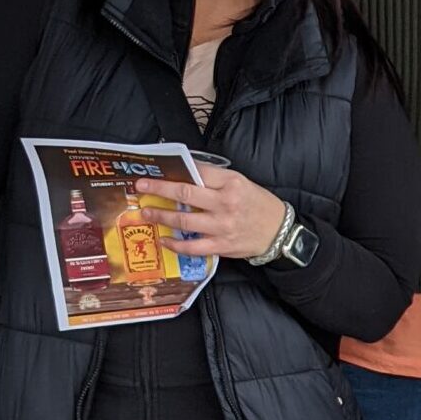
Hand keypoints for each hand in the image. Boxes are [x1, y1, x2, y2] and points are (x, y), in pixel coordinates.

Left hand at [135, 168, 288, 259]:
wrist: (279, 231)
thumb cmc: (259, 204)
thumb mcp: (241, 183)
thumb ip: (215, 180)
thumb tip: (186, 175)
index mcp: (231, 184)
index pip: (197, 174)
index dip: (173, 173)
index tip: (156, 173)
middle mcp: (225, 204)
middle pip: (185, 194)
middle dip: (159, 190)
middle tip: (141, 188)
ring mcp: (222, 226)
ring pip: (183, 220)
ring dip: (161, 216)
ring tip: (147, 213)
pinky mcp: (220, 245)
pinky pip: (191, 246)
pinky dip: (174, 244)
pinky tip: (164, 239)